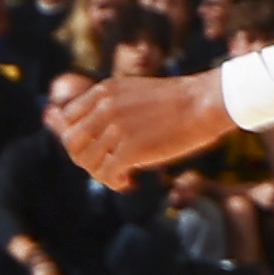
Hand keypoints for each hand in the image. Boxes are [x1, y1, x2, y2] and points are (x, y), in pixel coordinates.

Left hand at [54, 69, 237, 188]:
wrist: (205, 103)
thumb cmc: (179, 101)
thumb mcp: (137, 92)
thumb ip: (114, 105)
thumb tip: (102, 130)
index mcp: (104, 91)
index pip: (68, 118)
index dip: (79, 137)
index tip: (98, 148)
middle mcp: (104, 108)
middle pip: (72, 142)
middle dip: (85, 158)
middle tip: (106, 165)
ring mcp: (116, 129)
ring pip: (86, 161)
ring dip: (99, 173)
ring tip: (121, 175)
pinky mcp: (130, 150)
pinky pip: (106, 174)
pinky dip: (114, 183)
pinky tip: (129, 182)